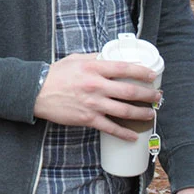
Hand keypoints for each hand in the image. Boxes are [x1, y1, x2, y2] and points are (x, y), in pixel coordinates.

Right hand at [34, 54, 159, 138]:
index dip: (141, 72)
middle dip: (147, 95)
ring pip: (124, 110)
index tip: (152, 75)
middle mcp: (96, 85)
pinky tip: (133, 136)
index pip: (124, 68)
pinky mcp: (87, 119)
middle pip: (129, 91)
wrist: (36, 92)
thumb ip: (96, 58)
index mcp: (94, 67)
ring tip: (151, 114)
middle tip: (157, 96)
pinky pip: (110, 128)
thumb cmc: (56, 74)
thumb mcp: (77, 59)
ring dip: (141, 113)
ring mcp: (93, 103)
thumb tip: (111, 57)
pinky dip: (123, 133)